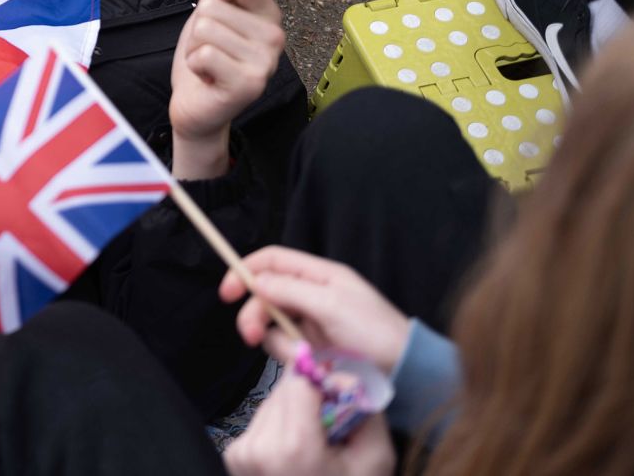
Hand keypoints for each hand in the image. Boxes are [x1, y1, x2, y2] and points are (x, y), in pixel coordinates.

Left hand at [168, 0, 283, 177]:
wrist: (196, 104)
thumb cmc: (205, 57)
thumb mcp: (212, 14)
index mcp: (268, 15)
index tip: (215, 14)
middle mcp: (275, 36)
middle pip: (214, 4)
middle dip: (198, 26)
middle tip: (210, 49)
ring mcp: (265, 61)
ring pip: (205, 28)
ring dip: (195, 47)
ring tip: (208, 63)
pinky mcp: (250, 84)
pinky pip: (205, 54)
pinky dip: (196, 64)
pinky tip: (208, 77)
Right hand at [220, 247, 411, 373]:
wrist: (406, 373)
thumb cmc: (375, 332)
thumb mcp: (332, 305)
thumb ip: (291, 289)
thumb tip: (254, 280)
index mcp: (319, 275)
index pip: (272, 260)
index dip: (246, 270)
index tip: (227, 293)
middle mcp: (311, 295)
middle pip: (265, 295)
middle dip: (254, 313)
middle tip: (251, 335)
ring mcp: (311, 323)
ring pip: (272, 324)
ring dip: (275, 340)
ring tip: (296, 356)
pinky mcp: (313, 349)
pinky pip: (286, 347)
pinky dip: (289, 356)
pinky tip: (306, 364)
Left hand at [224, 370, 393, 475]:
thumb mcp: (374, 459)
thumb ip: (362, 407)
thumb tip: (338, 373)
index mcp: (295, 448)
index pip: (300, 382)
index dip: (322, 385)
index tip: (338, 400)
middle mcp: (260, 447)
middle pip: (284, 390)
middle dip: (309, 401)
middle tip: (329, 432)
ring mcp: (241, 453)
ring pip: (271, 403)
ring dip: (292, 414)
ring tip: (311, 449)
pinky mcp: (233, 456)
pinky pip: (260, 422)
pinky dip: (278, 429)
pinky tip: (293, 456)